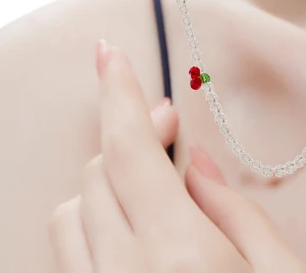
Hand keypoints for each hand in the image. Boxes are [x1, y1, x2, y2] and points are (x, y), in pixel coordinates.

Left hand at [48, 39, 305, 270]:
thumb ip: (239, 216)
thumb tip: (197, 166)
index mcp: (180, 253)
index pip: (129, 151)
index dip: (118, 94)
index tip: (109, 53)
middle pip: (96, 177)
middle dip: (130, 138)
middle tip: (171, 124)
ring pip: (67, 219)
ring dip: (103, 190)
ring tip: (152, 190)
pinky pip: (66, 259)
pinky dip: (90, 231)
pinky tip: (131, 234)